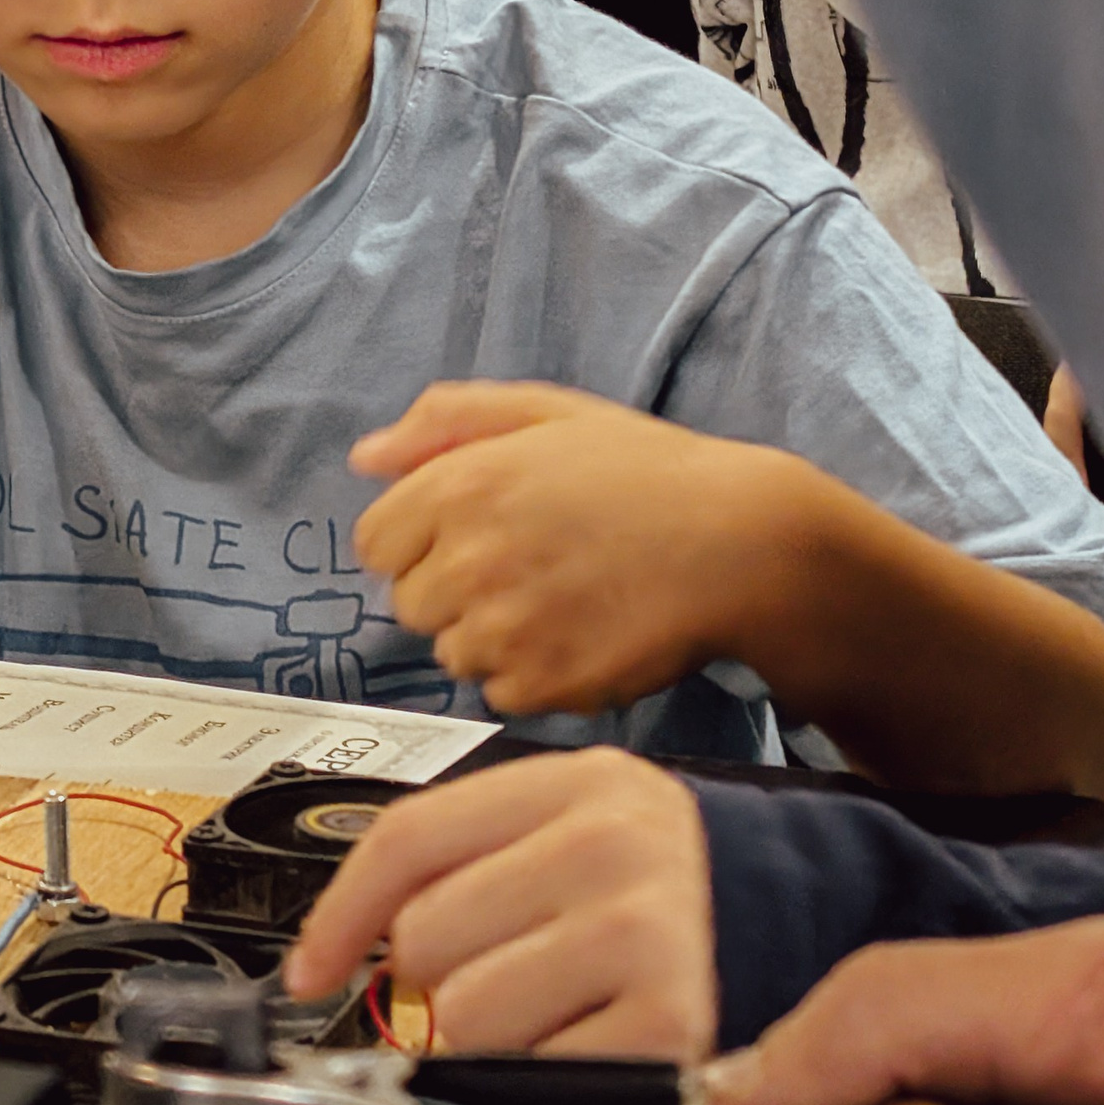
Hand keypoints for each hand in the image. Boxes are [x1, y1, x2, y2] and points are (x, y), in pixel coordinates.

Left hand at [286, 747, 716, 1055]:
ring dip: (487, 1039)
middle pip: (426, 937)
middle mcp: (611, 845)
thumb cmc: (653, 891)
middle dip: (442, 979)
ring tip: (551, 1012)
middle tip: (504, 977)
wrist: (788, 929)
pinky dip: (540, 1082)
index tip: (310, 971)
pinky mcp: (668, 1028)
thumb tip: (334, 958)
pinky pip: (529, 1077)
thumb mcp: (566, 833)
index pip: (409, 839)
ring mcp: (645, 935)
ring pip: (464, 1017)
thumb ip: (461, 866)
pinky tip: (584, 1046)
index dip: (340, 915)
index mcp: (575, 784)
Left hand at [352, 381, 814, 716]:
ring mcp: (504, 629)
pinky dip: (533, 674)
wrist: (739, 544)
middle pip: (409, 603)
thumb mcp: (547, 413)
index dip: (421, 541)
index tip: (473, 536)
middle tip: (529, 566)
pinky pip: (501, 691)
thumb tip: (364, 458)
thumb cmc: (645, 471)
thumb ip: (445, 422)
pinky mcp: (543, 684)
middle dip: (453, 589)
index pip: (375, 543)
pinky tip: (583, 634)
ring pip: (452, 652)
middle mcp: (469, 560)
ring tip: (564, 598)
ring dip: (491, 636)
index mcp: (459, 486)